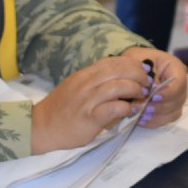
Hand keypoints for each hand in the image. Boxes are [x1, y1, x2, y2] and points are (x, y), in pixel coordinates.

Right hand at [30, 55, 149, 153]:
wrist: (40, 126)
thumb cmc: (61, 109)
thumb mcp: (76, 87)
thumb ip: (95, 81)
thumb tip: (119, 78)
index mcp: (84, 75)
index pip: (112, 61)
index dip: (131, 63)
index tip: (143, 69)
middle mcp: (85, 84)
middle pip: (118, 70)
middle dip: (138, 74)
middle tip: (147, 83)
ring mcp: (87, 101)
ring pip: (117, 86)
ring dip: (134, 90)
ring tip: (141, 96)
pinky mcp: (89, 118)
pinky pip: (113, 108)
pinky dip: (126, 108)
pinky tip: (130, 111)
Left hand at [119, 47, 187, 127]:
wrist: (132, 69)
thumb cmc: (137, 61)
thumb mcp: (138, 60)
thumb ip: (145, 74)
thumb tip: (150, 90)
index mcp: (176, 68)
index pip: (179, 83)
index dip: (167, 93)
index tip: (152, 96)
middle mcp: (180, 85)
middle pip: (177, 100)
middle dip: (158, 106)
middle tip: (141, 106)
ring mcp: (176, 99)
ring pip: (172, 113)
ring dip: (155, 116)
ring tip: (139, 113)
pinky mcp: (169, 110)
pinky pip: (165, 120)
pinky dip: (153, 121)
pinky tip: (140, 119)